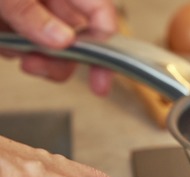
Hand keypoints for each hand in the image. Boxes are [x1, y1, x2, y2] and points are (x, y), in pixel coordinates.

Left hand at [0, 0, 116, 94]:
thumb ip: (32, 13)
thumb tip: (62, 41)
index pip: (100, 13)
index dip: (106, 46)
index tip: (100, 81)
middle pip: (77, 38)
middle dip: (58, 60)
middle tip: (35, 65)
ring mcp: (36, 8)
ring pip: (50, 47)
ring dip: (32, 56)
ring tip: (9, 46)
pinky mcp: (16, 18)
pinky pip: (24, 43)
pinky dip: (13, 48)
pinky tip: (2, 39)